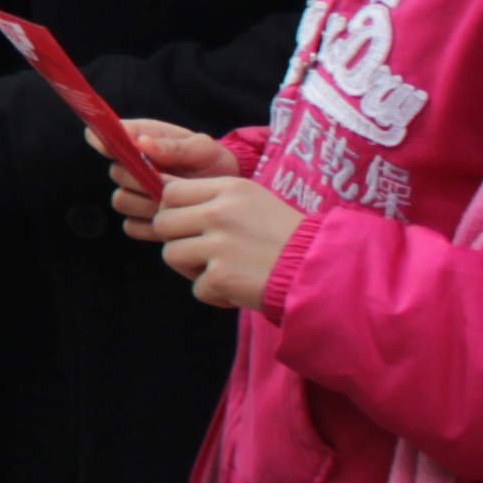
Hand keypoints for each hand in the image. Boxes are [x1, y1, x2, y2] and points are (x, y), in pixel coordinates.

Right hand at [104, 118, 244, 230]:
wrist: (224, 190)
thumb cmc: (211, 161)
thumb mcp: (202, 149)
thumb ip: (175, 146)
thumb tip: (142, 143)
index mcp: (140, 138)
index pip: (107, 135)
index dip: (104, 139)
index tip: (113, 146)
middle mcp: (130, 166)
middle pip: (116, 173)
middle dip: (142, 178)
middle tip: (169, 179)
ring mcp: (132, 194)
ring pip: (122, 201)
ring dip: (148, 203)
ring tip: (175, 199)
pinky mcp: (139, 220)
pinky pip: (132, 226)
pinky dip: (151, 225)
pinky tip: (172, 217)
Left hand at [138, 175, 301, 308]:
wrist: (319, 269)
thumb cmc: (283, 236)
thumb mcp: (251, 201)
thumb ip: (211, 198)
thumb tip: (163, 191)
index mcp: (229, 188)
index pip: (170, 192)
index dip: (172, 210)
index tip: (188, 224)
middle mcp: (220, 213)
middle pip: (163, 224)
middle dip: (177, 240)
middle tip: (204, 251)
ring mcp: (219, 245)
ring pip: (171, 255)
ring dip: (192, 268)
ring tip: (223, 268)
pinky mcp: (221, 276)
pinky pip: (196, 288)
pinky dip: (215, 294)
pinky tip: (238, 287)